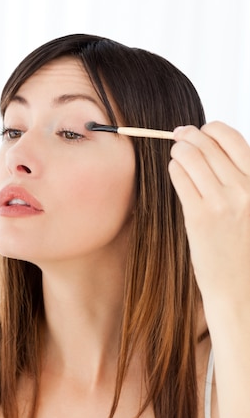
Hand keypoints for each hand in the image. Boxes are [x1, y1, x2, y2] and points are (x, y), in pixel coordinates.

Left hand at [168, 122, 249, 324]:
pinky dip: (174, 169)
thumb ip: (239, 179)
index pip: (232, 138)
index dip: (211, 129)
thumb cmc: (245, 247)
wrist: (241, 288)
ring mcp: (221, 202)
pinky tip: (175, 172)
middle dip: (187, 135)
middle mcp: (244, 188)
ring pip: (189, 155)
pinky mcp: (199, 216)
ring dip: (178, 150)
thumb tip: (211, 150)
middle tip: (179, 136)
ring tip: (176, 154)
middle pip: (206, 143)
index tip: (200, 131)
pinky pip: (179, 176)